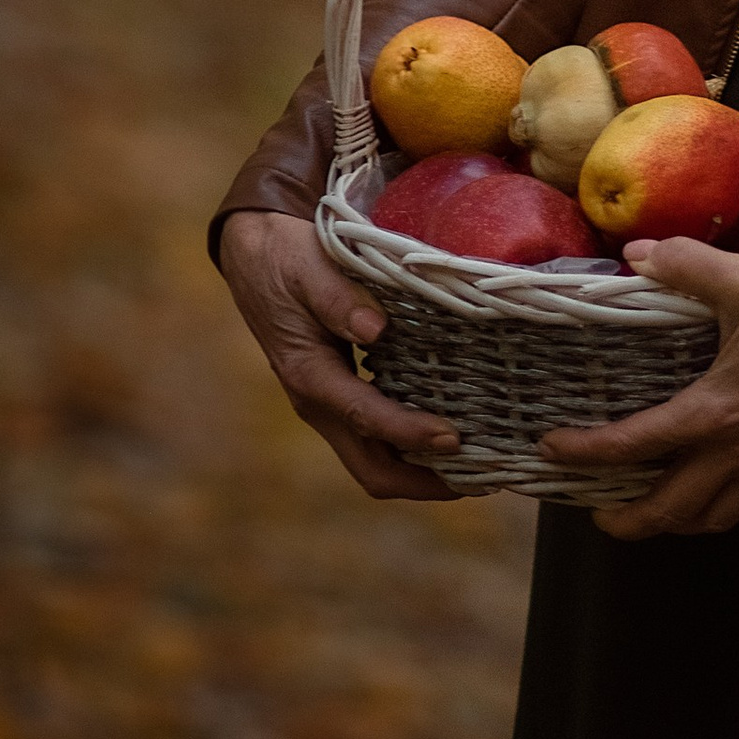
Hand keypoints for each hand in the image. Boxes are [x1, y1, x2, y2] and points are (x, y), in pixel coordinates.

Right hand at [217, 207, 464, 501]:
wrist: (255, 256)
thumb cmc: (285, 258)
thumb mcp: (308, 267)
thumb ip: (338, 297)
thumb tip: (375, 328)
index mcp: (310, 375)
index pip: (366, 418)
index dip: (410, 433)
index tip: (455, 438)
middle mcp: (319, 403)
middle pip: (372, 468)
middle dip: (424, 482)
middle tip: (483, 476)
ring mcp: (330, 404)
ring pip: (376, 460)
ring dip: (423, 471)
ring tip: (479, 465)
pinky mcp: (341, 395)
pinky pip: (379, 438)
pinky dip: (414, 446)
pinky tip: (451, 430)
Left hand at [539, 245, 738, 540]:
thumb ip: (685, 265)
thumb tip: (636, 252)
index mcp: (712, 413)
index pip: (631, 446)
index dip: (583, 453)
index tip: (552, 448)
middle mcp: (736, 456)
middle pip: (666, 512)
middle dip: (625, 521)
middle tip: (599, 511)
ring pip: (712, 521)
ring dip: (676, 520)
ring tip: (658, 506)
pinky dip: (736, 513)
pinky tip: (729, 496)